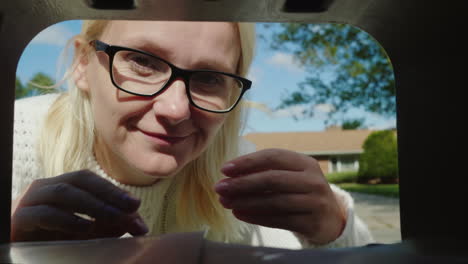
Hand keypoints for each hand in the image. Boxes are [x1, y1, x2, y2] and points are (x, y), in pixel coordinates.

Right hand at [11, 170, 147, 241]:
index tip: (136, 206)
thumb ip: (109, 225)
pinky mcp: (19, 219)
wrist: (16, 251)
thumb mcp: (85, 231)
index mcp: (61, 187)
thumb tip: (137, 223)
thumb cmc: (51, 239)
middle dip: (109, 193)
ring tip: (115, 218)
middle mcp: (45, 188)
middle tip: (132, 208)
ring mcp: (30, 201)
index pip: (90, 180)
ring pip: (64, 193)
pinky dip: (68, 220)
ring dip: (94, 205)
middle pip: (80, 180)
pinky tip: (86, 228)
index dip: (114, 191)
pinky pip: (44, 214)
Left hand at [214, 149, 346, 244]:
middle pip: (272, 179)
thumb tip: (230, 174)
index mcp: (305, 163)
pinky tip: (240, 214)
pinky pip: (279, 219)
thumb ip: (267, 171)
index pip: (273, 156)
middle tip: (220, 188)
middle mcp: (312, 180)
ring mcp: (315, 202)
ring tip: (225, 203)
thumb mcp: (291, 176)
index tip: (224, 169)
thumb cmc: (301, 192)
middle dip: (242, 183)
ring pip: (274, 201)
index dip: (247, 162)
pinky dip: (256, 217)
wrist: (330, 218)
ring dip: (245, 202)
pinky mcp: (312, 222)